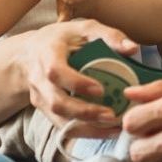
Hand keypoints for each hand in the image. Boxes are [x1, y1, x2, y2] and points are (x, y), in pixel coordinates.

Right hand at [12, 19, 138, 138]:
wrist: (29, 54)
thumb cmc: (63, 39)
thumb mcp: (84, 28)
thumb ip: (109, 36)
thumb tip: (133, 49)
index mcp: (47, 54)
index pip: (56, 72)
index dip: (76, 83)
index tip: (100, 90)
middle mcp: (39, 78)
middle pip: (57, 102)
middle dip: (84, 112)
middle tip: (112, 116)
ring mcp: (40, 97)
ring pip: (59, 119)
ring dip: (86, 128)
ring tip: (113, 128)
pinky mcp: (44, 110)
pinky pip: (61, 126)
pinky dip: (83, 132)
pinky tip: (105, 132)